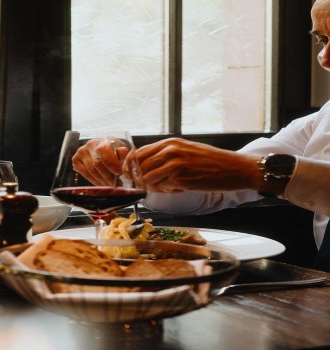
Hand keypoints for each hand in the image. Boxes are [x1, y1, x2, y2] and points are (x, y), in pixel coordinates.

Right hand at [71, 137, 129, 185]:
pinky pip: (84, 173)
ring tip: (108, 185)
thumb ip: (123, 153)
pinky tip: (99, 183)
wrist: (103, 147)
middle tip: (115, 184)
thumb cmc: (114, 150)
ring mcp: (81, 152)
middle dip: (107, 176)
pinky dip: (93, 180)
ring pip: (90, 170)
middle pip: (97, 164)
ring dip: (100, 180)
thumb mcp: (122, 150)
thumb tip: (123, 154)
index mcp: (103, 141)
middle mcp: (90, 144)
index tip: (119, 173)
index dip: (112, 165)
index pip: (105, 153)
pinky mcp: (75, 159)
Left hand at [129, 138, 260, 192]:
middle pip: (139, 168)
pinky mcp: (180, 179)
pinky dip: (168, 191)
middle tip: (152, 184)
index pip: (138, 154)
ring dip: (155, 186)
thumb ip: (165, 154)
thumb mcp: (185, 149)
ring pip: (148, 180)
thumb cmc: (210, 160)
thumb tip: (143, 165)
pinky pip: (162, 188)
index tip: (133, 175)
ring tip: (171, 185)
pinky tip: (181, 187)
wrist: (234, 168)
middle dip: (141, 179)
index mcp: (169, 143)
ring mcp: (174, 165)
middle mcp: (169, 151)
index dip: (131, 167)